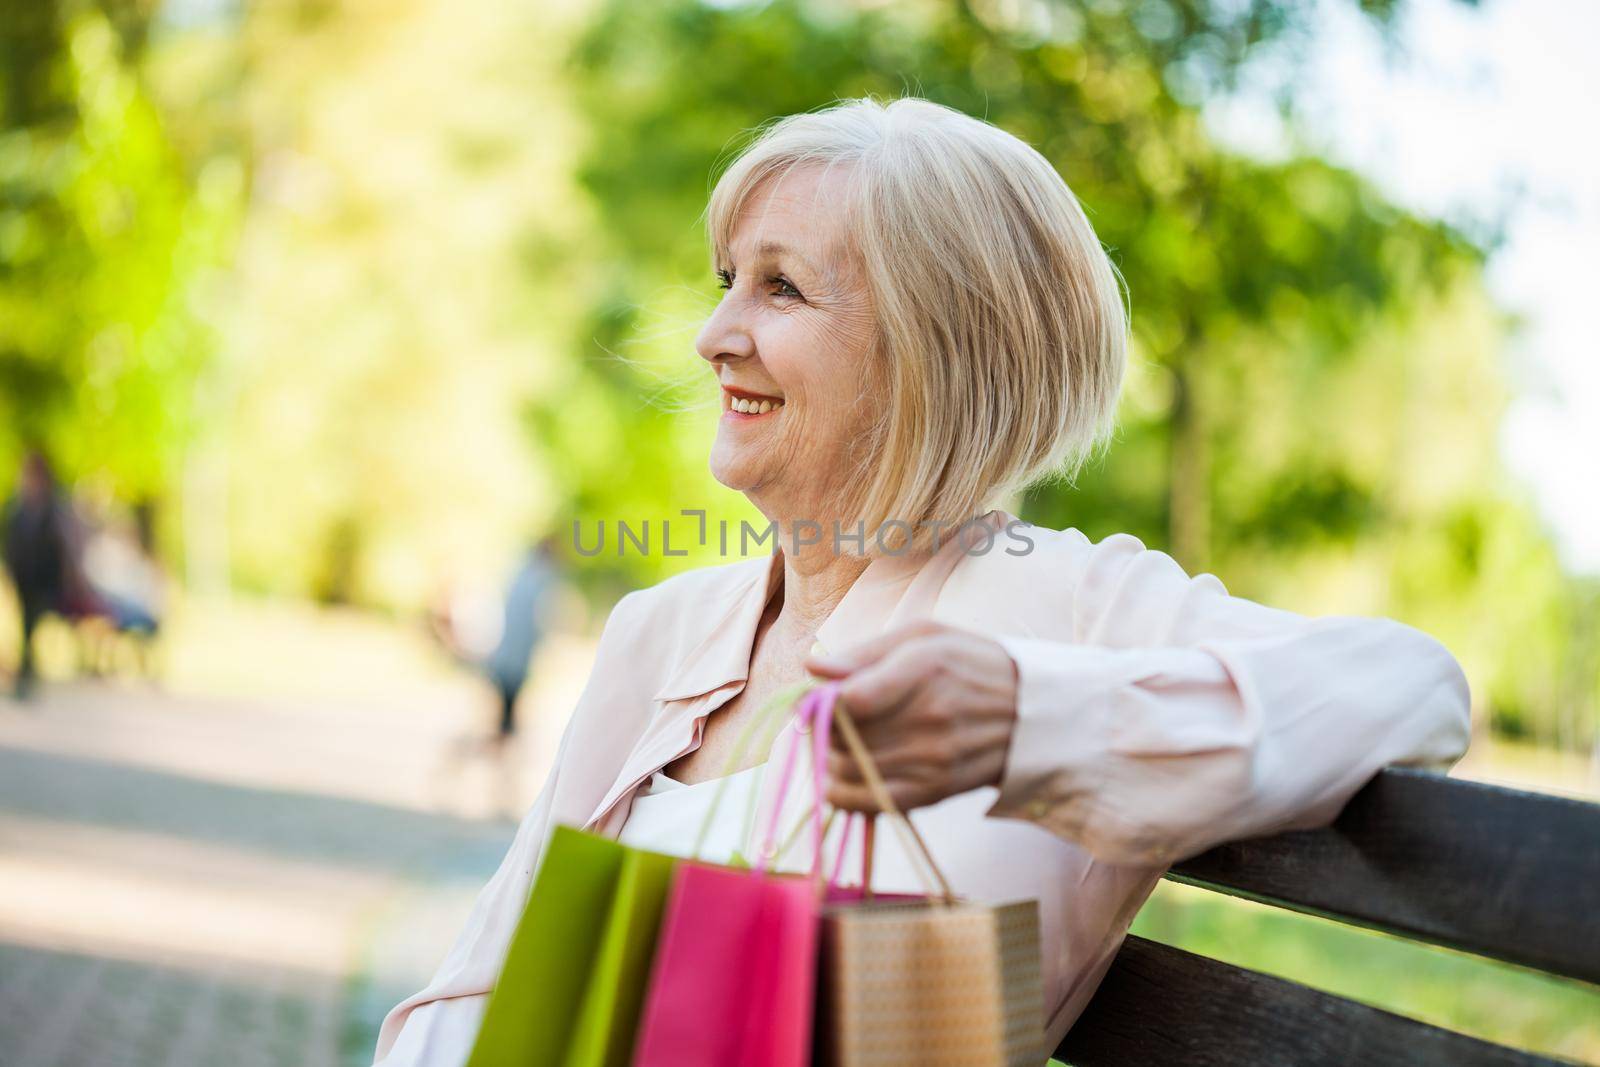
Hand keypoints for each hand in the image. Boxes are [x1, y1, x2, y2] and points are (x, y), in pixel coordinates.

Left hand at [804, 620, 1019, 812]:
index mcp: (925, 668)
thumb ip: (865, 652)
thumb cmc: (969, 664)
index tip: (817, 696)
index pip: (852, 699)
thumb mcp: (925, 637)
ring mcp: (934, 758)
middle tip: (822, 719)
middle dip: (820, 729)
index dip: (820, 701)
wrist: (1031, 712)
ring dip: (829, 759)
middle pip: (844, 737)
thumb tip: (812, 668)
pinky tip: (842, 777)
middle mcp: (930, 717)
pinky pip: (872, 802)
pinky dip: (845, 794)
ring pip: (851, 770)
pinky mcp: (935, 790)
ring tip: (837, 743)